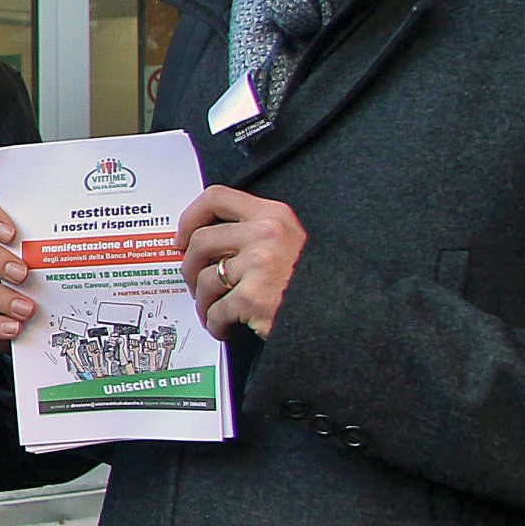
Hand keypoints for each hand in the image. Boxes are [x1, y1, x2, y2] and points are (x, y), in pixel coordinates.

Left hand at [178, 186, 308, 338]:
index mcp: (272, 215)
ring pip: (205, 280)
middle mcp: (265, 234)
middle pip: (200, 242)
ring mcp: (259, 266)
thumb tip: (207, 240)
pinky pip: (216, 311)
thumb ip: (255, 231)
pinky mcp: (253, 298)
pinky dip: (215, 324)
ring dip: (202, 301)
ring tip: (213, 310)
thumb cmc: (313, 281)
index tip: (181, 237)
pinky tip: (224, 327)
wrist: (342, 312)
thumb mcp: (290, 239)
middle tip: (194, 282)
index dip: (189, 218)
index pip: (216, 198)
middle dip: (189, 267)